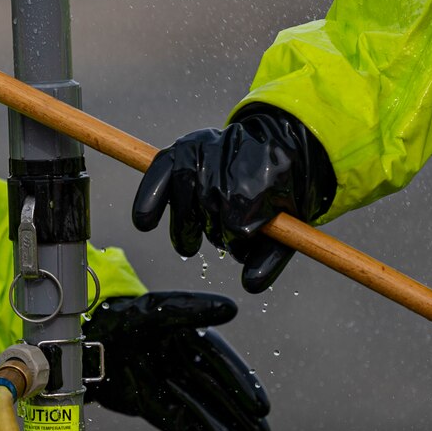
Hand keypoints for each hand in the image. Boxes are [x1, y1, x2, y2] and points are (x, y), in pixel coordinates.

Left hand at [85, 291, 270, 430]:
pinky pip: (195, 427)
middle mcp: (197, 369)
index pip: (226, 367)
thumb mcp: (157, 310)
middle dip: (244, 415)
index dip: (243, 385)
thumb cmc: (125, 320)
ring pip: (215, 415)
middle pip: (227, 395)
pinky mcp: (169, 413)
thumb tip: (231, 308)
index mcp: (200, 343)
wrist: (91, 345)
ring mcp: (185, 393)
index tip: (260, 404)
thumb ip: (192, 309)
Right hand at [131, 107, 335, 292]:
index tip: (252, 234)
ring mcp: (206, 151)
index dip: (241, 240)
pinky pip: (160, 175)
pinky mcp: (185, 148)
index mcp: (261, 178)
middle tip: (224, 234)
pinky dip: (150, 198)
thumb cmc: (279, 191)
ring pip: (185, 205)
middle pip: (212, 217)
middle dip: (218, 233)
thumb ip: (270, 256)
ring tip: (192, 240)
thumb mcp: (286, 222)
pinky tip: (144, 223)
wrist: (275, 145)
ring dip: (187, 226)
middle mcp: (229, 162)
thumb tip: (250, 285)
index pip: (237, 227)